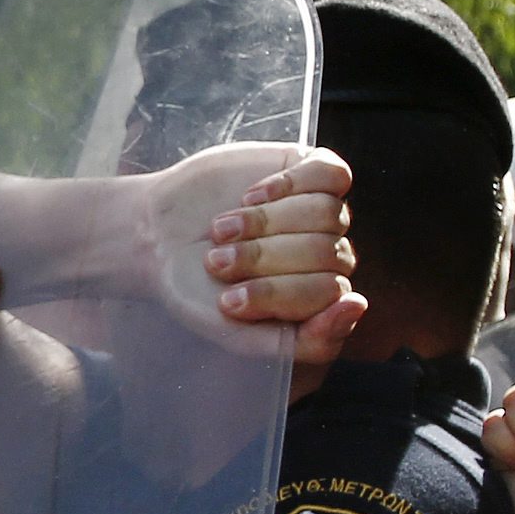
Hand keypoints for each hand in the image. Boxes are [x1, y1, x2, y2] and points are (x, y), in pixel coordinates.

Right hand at [142, 145, 363, 358]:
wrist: (156, 237)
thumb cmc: (197, 291)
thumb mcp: (239, 333)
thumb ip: (304, 341)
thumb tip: (358, 305)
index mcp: (318, 298)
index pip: (330, 293)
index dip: (277, 293)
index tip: (227, 301)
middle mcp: (328, 255)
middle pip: (328, 251)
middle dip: (263, 258)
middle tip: (215, 262)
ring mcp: (322, 213)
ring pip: (326, 213)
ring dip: (265, 222)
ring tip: (222, 229)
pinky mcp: (310, 171)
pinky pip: (331, 175)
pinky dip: (286, 186)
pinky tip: (250, 197)